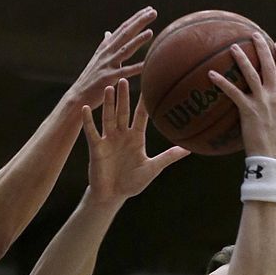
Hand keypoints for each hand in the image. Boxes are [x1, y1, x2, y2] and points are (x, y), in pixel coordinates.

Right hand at [70, 8, 156, 109]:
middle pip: (125, 34)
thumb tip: (108, 32)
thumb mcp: (97, 58)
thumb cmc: (90, 78)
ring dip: (138, 40)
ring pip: (125, 49)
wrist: (78, 95)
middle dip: (139, 22)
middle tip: (153, 12)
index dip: (136, 18)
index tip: (149, 9)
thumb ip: (105, 45)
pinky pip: (125, 72)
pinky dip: (136, 68)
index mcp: (106, 47)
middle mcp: (107, 52)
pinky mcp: (108, 78)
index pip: (123, 28)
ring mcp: (107, 64)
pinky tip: (146, 64)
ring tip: (150, 32)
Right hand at [83, 78, 189, 204]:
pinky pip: (91, 132)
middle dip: (124, 96)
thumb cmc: (132, 183)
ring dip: (108, 104)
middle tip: (125, 78)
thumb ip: (168, 157)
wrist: (112, 196)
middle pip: (123, 112)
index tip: (149, 84)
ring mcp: (108, 140)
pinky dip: (88, 121)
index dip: (144, 101)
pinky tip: (86, 108)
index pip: (141, 115)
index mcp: (136, 137)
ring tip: (109, 87)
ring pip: (108, 117)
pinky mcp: (96, 148)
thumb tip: (189, 149)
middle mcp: (121, 135)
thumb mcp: (153, 169)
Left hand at [209, 34, 275, 159]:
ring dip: (243, 58)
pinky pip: (233, 92)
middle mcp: (275, 94)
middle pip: (269, 64)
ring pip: (252, 73)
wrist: (270, 156)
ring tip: (233, 46)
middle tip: (254, 35)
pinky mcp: (248, 110)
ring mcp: (262, 101)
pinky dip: (222, 82)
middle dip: (262, 47)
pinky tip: (211, 75)